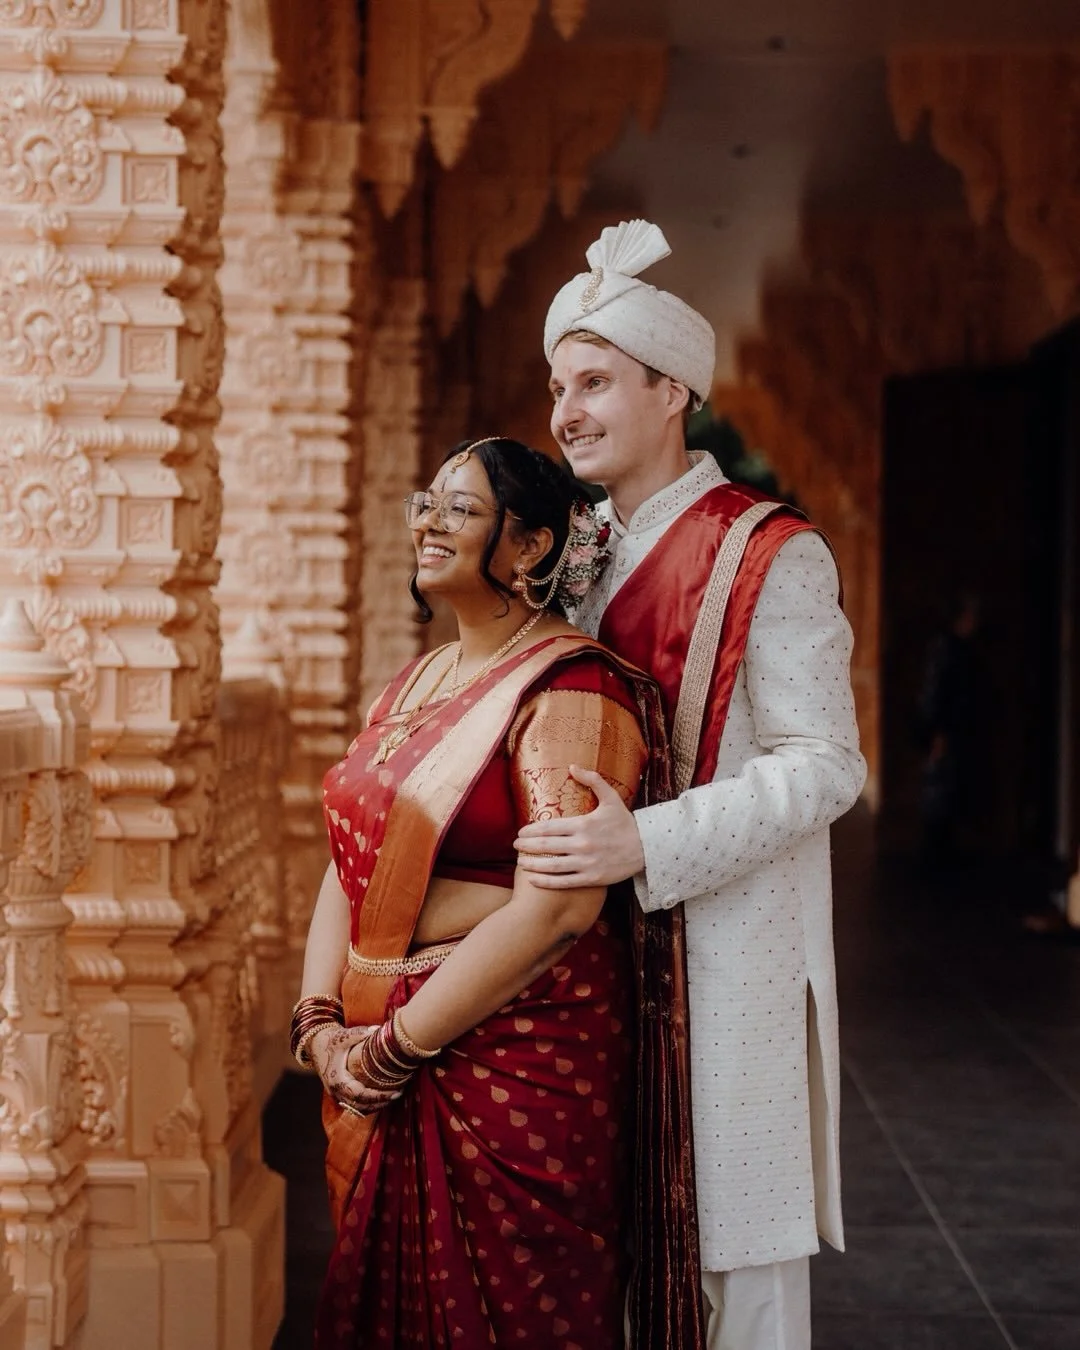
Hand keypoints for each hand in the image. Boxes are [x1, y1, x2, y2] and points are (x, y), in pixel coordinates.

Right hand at [307, 1023, 399, 1115]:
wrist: (316, 1044)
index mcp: (337, 1079)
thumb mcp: (343, 1035)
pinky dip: (368, 1104)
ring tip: (394, 1096)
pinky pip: (355, 1105)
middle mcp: (336, 1091)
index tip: (394, 1092)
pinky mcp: (339, 1093)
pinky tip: (382, 1097)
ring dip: (375, 1105)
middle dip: (380, 1102)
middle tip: (399, 1093)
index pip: (360, 1095)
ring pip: (358, 1108)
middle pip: (360, 1105)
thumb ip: (359, 1033)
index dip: (377, 1096)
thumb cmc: (330, 1040)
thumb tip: (378, 1030)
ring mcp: (337, 1094)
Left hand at [514, 765, 644, 888]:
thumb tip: (572, 766)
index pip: (549, 827)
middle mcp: (583, 844)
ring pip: (552, 865)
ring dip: (532, 864)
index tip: (521, 831)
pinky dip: (546, 882)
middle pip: (546, 846)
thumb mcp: (612, 798)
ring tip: (520, 862)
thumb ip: (592, 780)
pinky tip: (533, 880)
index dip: (531, 830)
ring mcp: (586, 863)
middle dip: (527, 846)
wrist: (648, 848)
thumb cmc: (626, 823)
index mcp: (584, 824)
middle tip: (515, 845)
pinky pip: (564, 882)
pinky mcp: (591, 878)